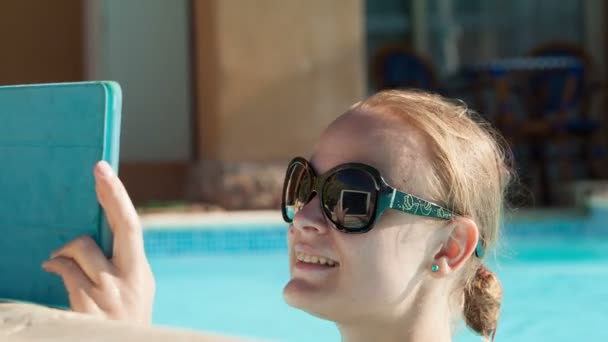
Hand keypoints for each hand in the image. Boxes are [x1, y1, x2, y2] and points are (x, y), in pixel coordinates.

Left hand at [42, 161, 154, 323]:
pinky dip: (57, 265)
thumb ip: (126, 263)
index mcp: (141, 272)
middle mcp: (129, 279)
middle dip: (111, 193)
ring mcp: (107, 294)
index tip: (105, 169)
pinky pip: (66, 272)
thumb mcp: (137, 290)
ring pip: (81, 249)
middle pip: (122, 226)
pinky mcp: (85, 308)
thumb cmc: (127, 319)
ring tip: (59, 258)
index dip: (119, 196)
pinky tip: (53, 267)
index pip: (132, 226)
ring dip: (66, 249)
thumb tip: (104, 232)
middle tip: (99, 169)